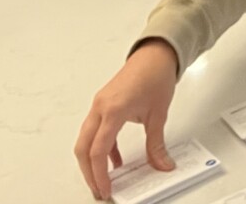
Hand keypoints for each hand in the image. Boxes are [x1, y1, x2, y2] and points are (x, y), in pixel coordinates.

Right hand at [74, 39, 177, 199]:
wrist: (154, 54)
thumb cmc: (154, 75)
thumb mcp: (158, 114)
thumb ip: (156, 144)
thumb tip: (162, 165)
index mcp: (113, 110)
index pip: (99, 150)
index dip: (100, 174)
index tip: (105, 189)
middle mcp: (101, 107)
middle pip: (83, 147)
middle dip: (89, 172)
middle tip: (100, 191)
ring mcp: (100, 105)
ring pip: (85, 139)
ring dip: (91, 161)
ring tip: (103, 180)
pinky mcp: (103, 104)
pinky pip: (95, 131)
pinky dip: (101, 148)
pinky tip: (114, 160)